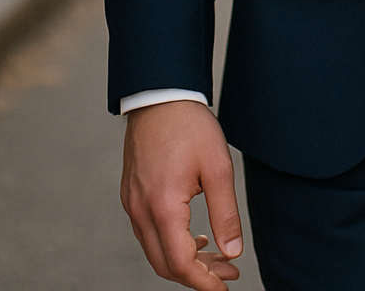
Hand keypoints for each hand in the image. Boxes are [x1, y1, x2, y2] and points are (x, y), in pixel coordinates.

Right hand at [121, 100, 242, 287]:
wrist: (160, 94)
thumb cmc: (190, 126)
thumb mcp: (218, 167)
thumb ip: (225, 213)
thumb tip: (233, 251)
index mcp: (162, 206)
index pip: (180, 263)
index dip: (204, 282)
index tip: (226, 286)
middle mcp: (140, 210)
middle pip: (164, 264)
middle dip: (196, 275)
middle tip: (227, 272)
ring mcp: (132, 203)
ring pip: (155, 250)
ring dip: (183, 260)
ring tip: (215, 255)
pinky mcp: (131, 194)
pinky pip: (147, 232)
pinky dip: (170, 242)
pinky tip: (193, 236)